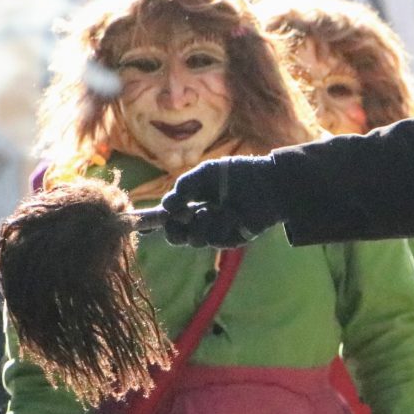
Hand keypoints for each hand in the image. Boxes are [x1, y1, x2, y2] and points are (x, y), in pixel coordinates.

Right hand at [160, 155, 285, 247]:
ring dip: (199, 225)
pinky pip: (216, 239)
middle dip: (173, 231)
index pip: (171, 215)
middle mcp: (203, 217)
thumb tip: (165, 206)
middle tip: (178, 220)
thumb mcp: (206, 174)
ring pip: (194, 239)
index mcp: (195, 201)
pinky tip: (232, 215)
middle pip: (177, 235)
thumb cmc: (239, 173)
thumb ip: (184, 187)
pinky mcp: (232, 239)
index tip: (144, 225)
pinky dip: (220, 225)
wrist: (269, 183)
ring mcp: (217, 230)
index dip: (156, 221)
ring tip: (211, 211)